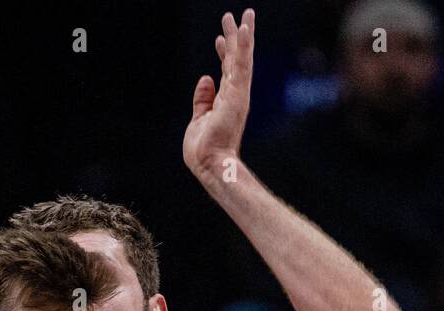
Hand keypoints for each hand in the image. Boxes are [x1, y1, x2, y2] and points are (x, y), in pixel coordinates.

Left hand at [183, 9, 255, 184]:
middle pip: (236, 60)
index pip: (225, 72)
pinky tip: (245, 28)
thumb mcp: (198, 119)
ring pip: (242, 58)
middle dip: (235, 38)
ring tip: (245, 14)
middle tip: (233, 16)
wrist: (209, 163)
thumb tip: (205, 79)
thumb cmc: (204, 150)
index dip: (223, 54)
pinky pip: (242, 65)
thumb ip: (202, 99)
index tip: (219, 39)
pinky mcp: (238, 93)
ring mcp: (238, 93)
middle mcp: (235, 95)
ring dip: (243, 35)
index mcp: (225, 102)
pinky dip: (244, 46)